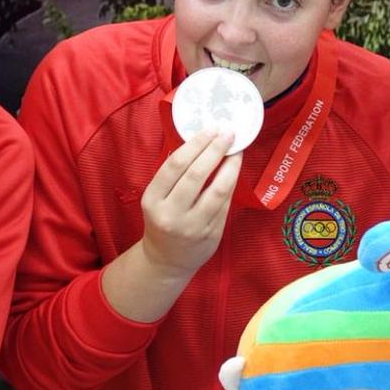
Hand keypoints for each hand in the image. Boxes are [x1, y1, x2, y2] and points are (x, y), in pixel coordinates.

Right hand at [139, 130, 241, 276]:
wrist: (166, 261)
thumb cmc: (163, 219)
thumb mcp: (157, 198)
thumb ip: (175, 175)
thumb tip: (201, 141)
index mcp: (153, 200)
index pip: (175, 165)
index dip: (195, 144)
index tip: (210, 129)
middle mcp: (171, 214)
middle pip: (196, 175)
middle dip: (215, 150)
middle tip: (228, 133)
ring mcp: (193, 226)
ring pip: (217, 190)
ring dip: (230, 166)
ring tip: (237, 150)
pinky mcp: (211, 235)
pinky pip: (225, 204)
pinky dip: (231, 183)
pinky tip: (234, 170)